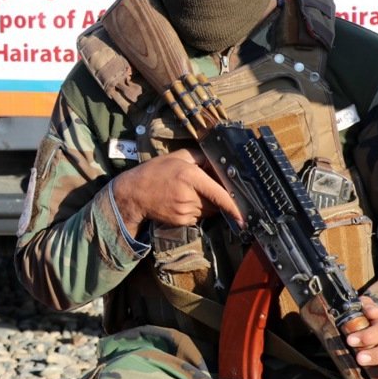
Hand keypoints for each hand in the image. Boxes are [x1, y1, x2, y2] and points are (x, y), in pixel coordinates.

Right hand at [110, 148, 243, 234]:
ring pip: (209, 210)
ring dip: (207, 203)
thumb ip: (200, 156)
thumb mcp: (176, 156)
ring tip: (189, 192)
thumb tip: (219, 162)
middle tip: (203, 186)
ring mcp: (185, 211)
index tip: (244, 215)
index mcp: (189, 177)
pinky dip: (197, 209)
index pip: (218, 194)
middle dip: (216, 195)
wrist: (133, 194)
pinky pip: (199, 216)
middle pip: (216, 202)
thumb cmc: (154, 172)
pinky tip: (183, 200)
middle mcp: (189, 196)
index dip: (234, 206)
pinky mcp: (182, 221)